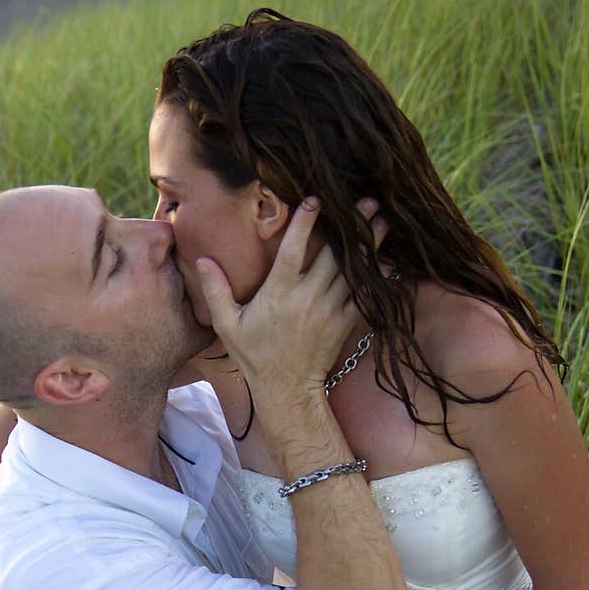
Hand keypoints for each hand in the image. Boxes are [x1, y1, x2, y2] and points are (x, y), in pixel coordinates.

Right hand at [196, 198, 384, 397]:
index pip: (293, 252)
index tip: (315, 200)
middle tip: (368, 200)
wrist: (287, 389)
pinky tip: (387, 259)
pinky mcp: (344, 324)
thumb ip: (216, 290)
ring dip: (368, 245)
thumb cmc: (255, 356)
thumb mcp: (227, 325)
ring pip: (353, 270)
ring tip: (381, 220)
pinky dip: (376, 278)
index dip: (304, 224)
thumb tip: (201, 260)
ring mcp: (329, 311)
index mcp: (278, 295)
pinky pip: (365, 295)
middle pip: (334, 255)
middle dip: (351, 226)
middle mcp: (307, 299)